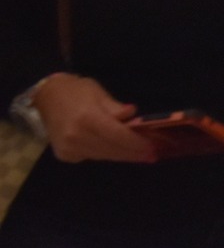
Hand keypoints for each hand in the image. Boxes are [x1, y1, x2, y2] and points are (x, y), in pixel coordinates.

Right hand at [32, 74, 154, 163]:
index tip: (154, 148)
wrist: (46, 97)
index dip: (137, 144)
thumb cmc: (76, 90)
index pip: (118, 136)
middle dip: (134, 153)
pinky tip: (117, 149)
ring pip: (104, 156)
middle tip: (152, 154)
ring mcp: (68, 149)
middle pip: (112, 150)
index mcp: (87, 119)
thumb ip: (116, 108)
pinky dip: (106, 153)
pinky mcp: (64, 156)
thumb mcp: (99, 93)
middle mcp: (76, 137)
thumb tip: (133, 115)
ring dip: (122, 155)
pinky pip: (92, 157)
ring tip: (140, 153)